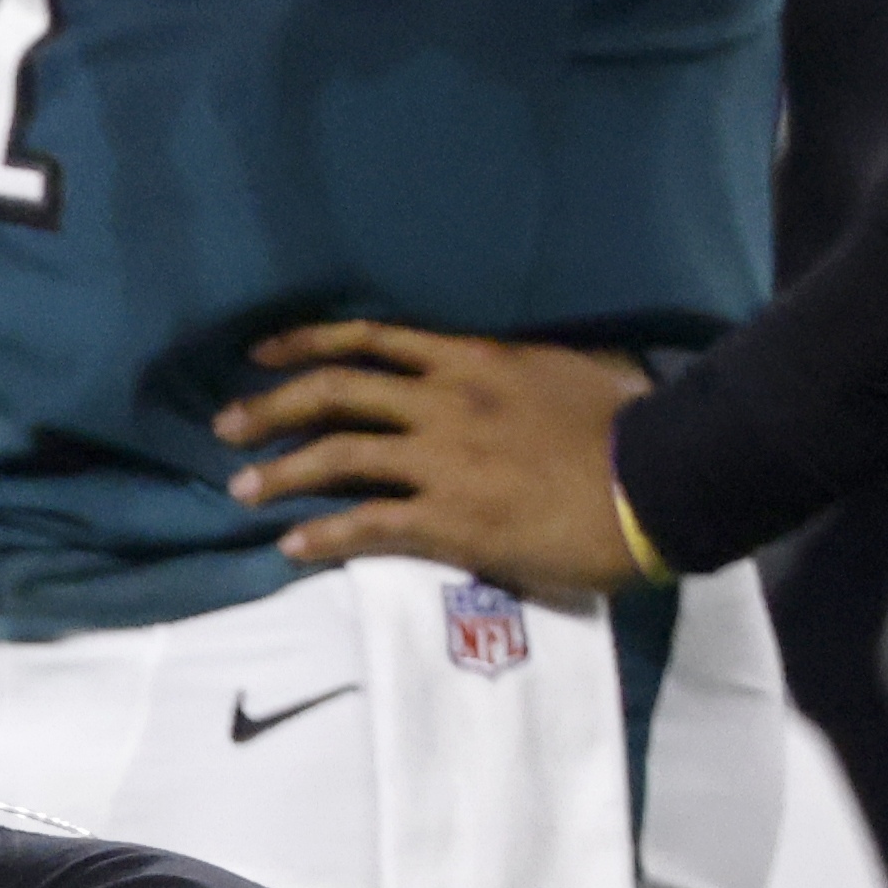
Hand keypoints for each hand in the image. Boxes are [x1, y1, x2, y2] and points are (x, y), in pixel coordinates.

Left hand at [216, 325, 653, 594]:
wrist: (661, 477)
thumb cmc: (626, 425)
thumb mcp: (569, 372)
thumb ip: (519, 371)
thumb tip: (505, 372)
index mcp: (472, 360)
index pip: (372, 340)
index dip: (307, 344)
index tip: (261, 355)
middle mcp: (446, 400)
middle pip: (335, 392)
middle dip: (270, 408)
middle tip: (226, 427)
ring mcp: (444, 460)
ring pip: (338, 457)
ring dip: (280, 474)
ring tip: (241, 492)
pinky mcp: (451, 519)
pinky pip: (367, 525)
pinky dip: (323, 537)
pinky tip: (292, 547)